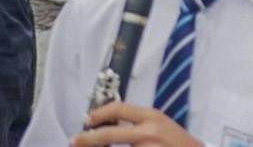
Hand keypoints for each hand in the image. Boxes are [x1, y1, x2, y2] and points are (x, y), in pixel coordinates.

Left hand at [73, 102, 201, 146]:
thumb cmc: (178, 143)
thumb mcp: (161, 125)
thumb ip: (140, 124)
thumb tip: (109, 125)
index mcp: (152, 116)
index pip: (119, 108)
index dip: (99, 113)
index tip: (87, 120)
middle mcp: (148, 132)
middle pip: (109, 133)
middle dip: (87, 138)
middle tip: (74, 141)